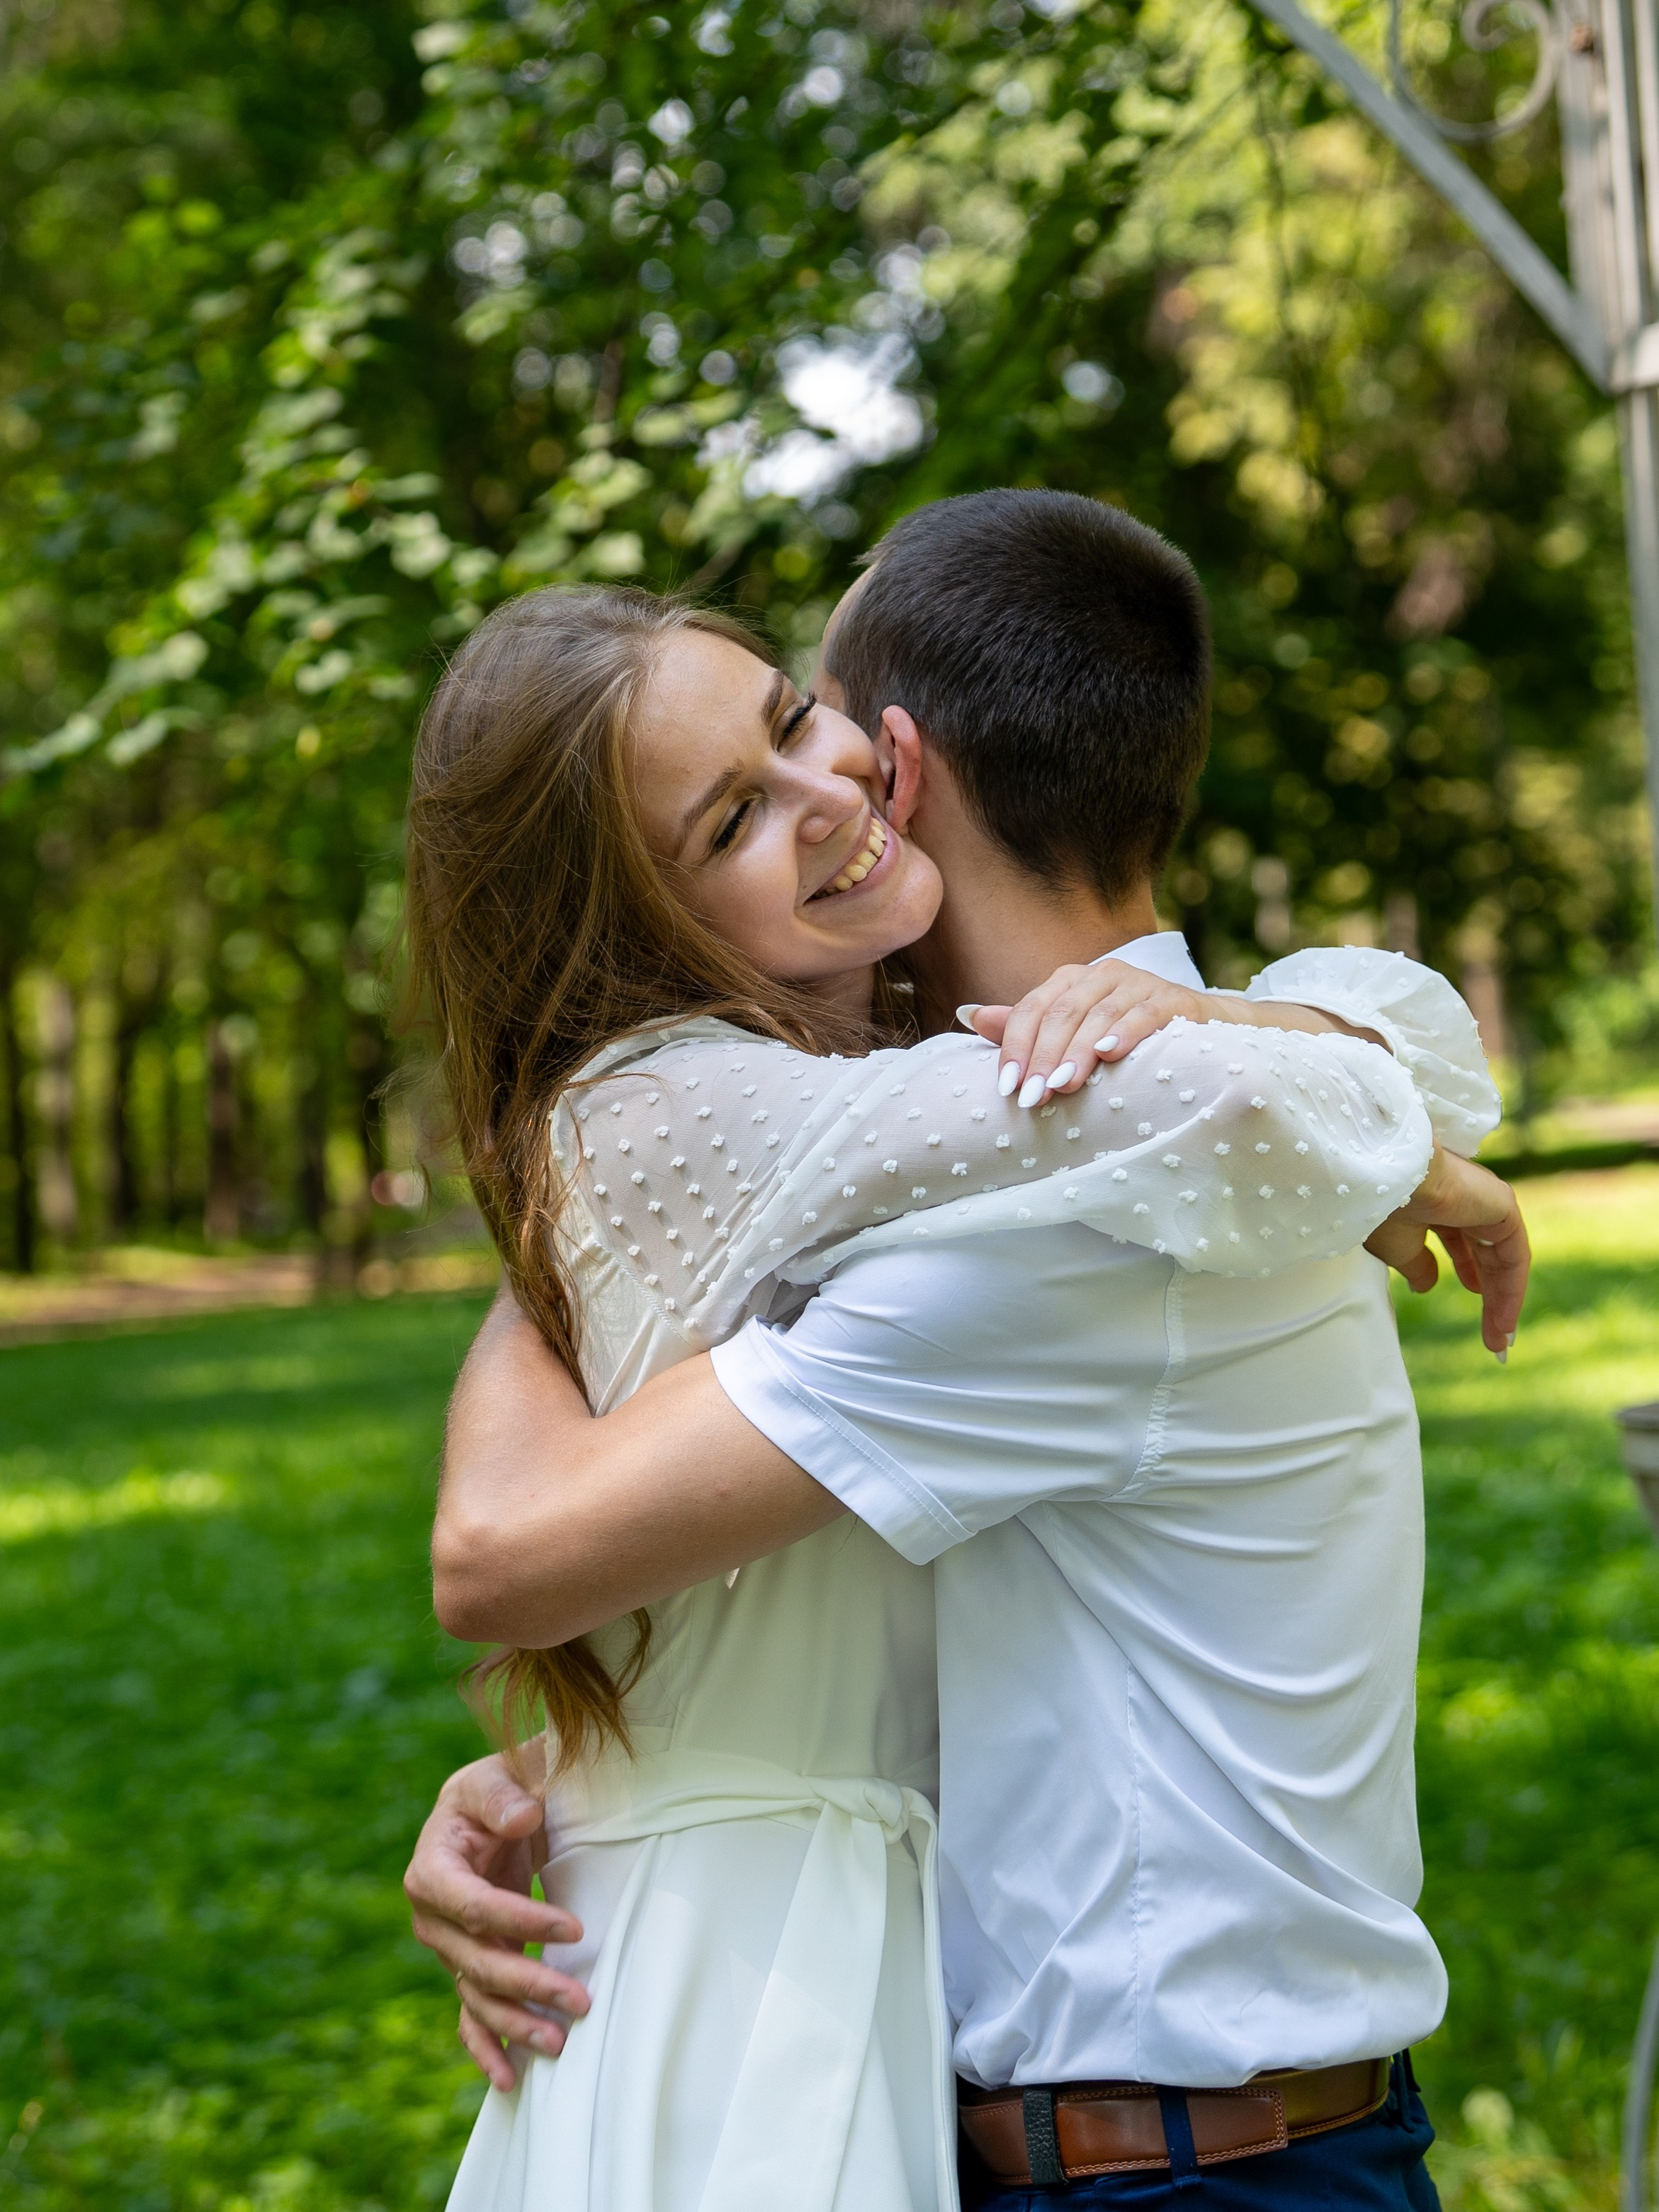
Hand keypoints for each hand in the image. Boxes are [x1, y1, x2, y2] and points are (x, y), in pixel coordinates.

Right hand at [403, 1750, 591, 2088]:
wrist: (494, 1808)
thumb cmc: (498, 1788)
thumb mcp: (497, 1777)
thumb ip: (504, 1795)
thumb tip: (522, 1817)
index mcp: (432, 1868)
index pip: (475, 1906)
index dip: (521, 1920)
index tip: (574, 1929)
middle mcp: (432, 1916)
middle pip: (479, 1960)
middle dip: (528, 1984)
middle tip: (579, 2002)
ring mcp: (448, 1947)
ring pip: (478, 1994)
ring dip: (515, 2023)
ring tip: (559, 2043)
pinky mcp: (468, 1964)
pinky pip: (470, 2013)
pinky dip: (486, 2047)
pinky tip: (509, 2080)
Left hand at [965, 961, 1215, 1108]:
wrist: (1198, 1029)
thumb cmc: (1123, 1033)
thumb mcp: (1072, 1029)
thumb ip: (1024, 1026)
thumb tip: (966, 1015)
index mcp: (1071, 979)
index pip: (1032, 1009)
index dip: (1014, 1046)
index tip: (1005, 1088)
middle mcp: (1102, 974)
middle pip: (1062, 1013)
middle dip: (1043, 1057)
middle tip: (1032, 1097)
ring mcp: (1138, 983)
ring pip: (1098, 1015)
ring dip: (1078, 1052)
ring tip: (1062, 1085)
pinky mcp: (1172, 998)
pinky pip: (1144, 1013)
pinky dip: (1124, 1032)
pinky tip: (1108, 1054)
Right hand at [1364, 1146, 1528, 1357]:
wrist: (1388, 1176)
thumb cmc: (1382, 1207)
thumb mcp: (1396, 1248)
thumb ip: (1416, 1265)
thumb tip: (1426, 1286)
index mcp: (1438, 1203)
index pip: (1462, 1242)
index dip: (1467, 1273)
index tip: (1467, 1300)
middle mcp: (1467, 1200)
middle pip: (1486, 1255)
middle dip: (1490, 1297)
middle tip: (1492, 1335)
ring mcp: (1487, 1201)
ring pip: (1502, 1259)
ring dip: (1503, 1301)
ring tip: (1499, 1338)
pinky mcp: (1503, 1206)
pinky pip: (1514, 1256)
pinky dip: (1512, 1289)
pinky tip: (1504, 1319)